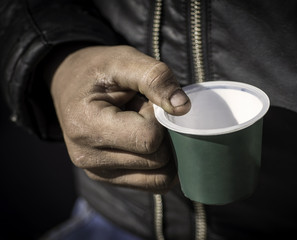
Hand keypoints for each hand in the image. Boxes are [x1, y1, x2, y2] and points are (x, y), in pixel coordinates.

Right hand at [50, 45, 190, 192]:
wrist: (70, 84)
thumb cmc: (98, 70)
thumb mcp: (124, 60)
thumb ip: (155, 78)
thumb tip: (183, 108)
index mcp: (87, 126)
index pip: (148, 138)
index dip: (159, 118)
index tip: (146, 102)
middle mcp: (88, 158)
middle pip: (157, 160)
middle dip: (162, 134)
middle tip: (144, 112)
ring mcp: (98, 173)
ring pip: (159, 178)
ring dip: (161, 150)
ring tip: (142, 127)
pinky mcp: (108, 180)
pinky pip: (152, 183)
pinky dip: (159, 164)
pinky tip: (145, 142)